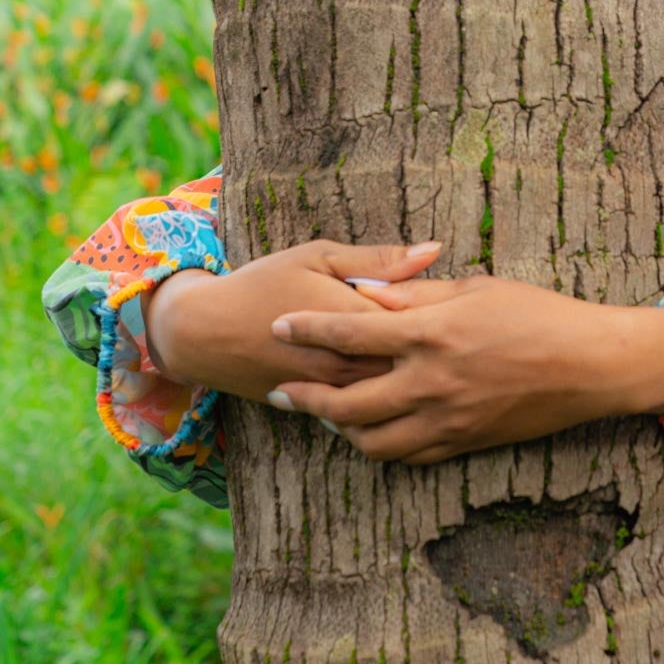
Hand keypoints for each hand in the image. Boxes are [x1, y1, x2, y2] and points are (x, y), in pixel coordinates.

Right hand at [141, 238, 441, 402]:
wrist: (205, 332)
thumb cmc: (265, 283)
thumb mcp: (319, 257)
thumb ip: (379, 260)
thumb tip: (434, 251)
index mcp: (354, 316)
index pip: (418, 322)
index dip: (443, 316)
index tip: (458, 308)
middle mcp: (346, 360)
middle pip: (411, 364)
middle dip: (435, 355)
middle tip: (455, 342)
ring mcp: (333, 390)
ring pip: (391, 394)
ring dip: (412, 380)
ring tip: (432, 365)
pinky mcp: (319, 410)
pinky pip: (364, 412)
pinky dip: (384, 399)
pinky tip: (399, 387)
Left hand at [261, 275, 663, 462]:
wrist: (591, 365)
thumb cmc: (539, 314)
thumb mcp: (477, 289)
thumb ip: (417, 295)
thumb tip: (367, 294)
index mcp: (431, 333)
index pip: (349, 331)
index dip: (306, 327)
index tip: (276, 324)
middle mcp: (431, 382)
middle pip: (346, 399)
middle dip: (305, 395)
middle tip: (281, 389)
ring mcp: (447, 420)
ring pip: (371, 440)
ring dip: (340, 428)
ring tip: (325, 414)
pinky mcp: (464, 444)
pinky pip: (409, 456)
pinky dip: (381, 446)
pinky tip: (371, 431)